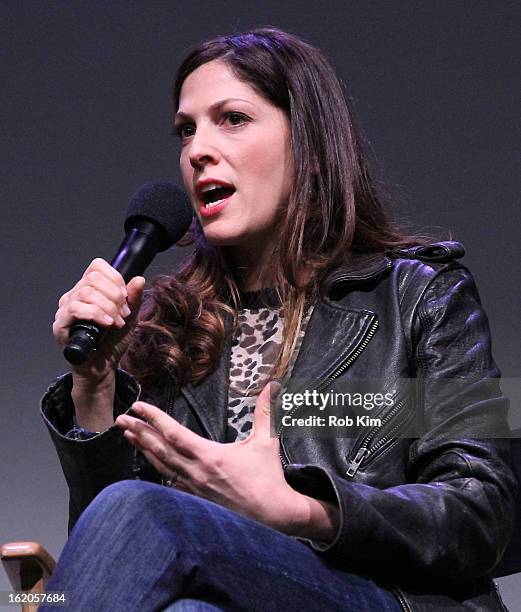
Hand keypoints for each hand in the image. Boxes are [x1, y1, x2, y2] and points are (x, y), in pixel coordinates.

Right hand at [53, 258, 144, 383]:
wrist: (103, 366)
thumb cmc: (113, 341)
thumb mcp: (130, 317)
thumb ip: (134, 299)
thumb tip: (139, 279)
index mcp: (89, 289)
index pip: (97, 267)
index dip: (115, 279)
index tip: (125, 297)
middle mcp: (74, 295)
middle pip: (93, 278)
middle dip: (115, 296)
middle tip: (123, 314)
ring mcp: (65, 309)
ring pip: (86, 292)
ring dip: (108, 307)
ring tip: (117, 322)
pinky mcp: (60, 325)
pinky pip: (74, 308)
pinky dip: (96, 314)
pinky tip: (107, 324)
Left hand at [115, 382, 306, 532]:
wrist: (272, 516)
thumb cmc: (268, 479)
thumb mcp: (266, 442)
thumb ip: (266, 412)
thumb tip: (272, 386)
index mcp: (209, 455)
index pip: (174, 433)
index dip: (154, 418)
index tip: (139, 406)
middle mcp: (195, 472)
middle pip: (159, 448)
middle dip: (138, 431)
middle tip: (121, 418)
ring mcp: (192, 488)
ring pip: (161, 465)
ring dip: (143, 448)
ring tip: (128, 435)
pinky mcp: (194, 499)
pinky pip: (169, 480)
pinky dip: (156, 467)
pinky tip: (150, 460)